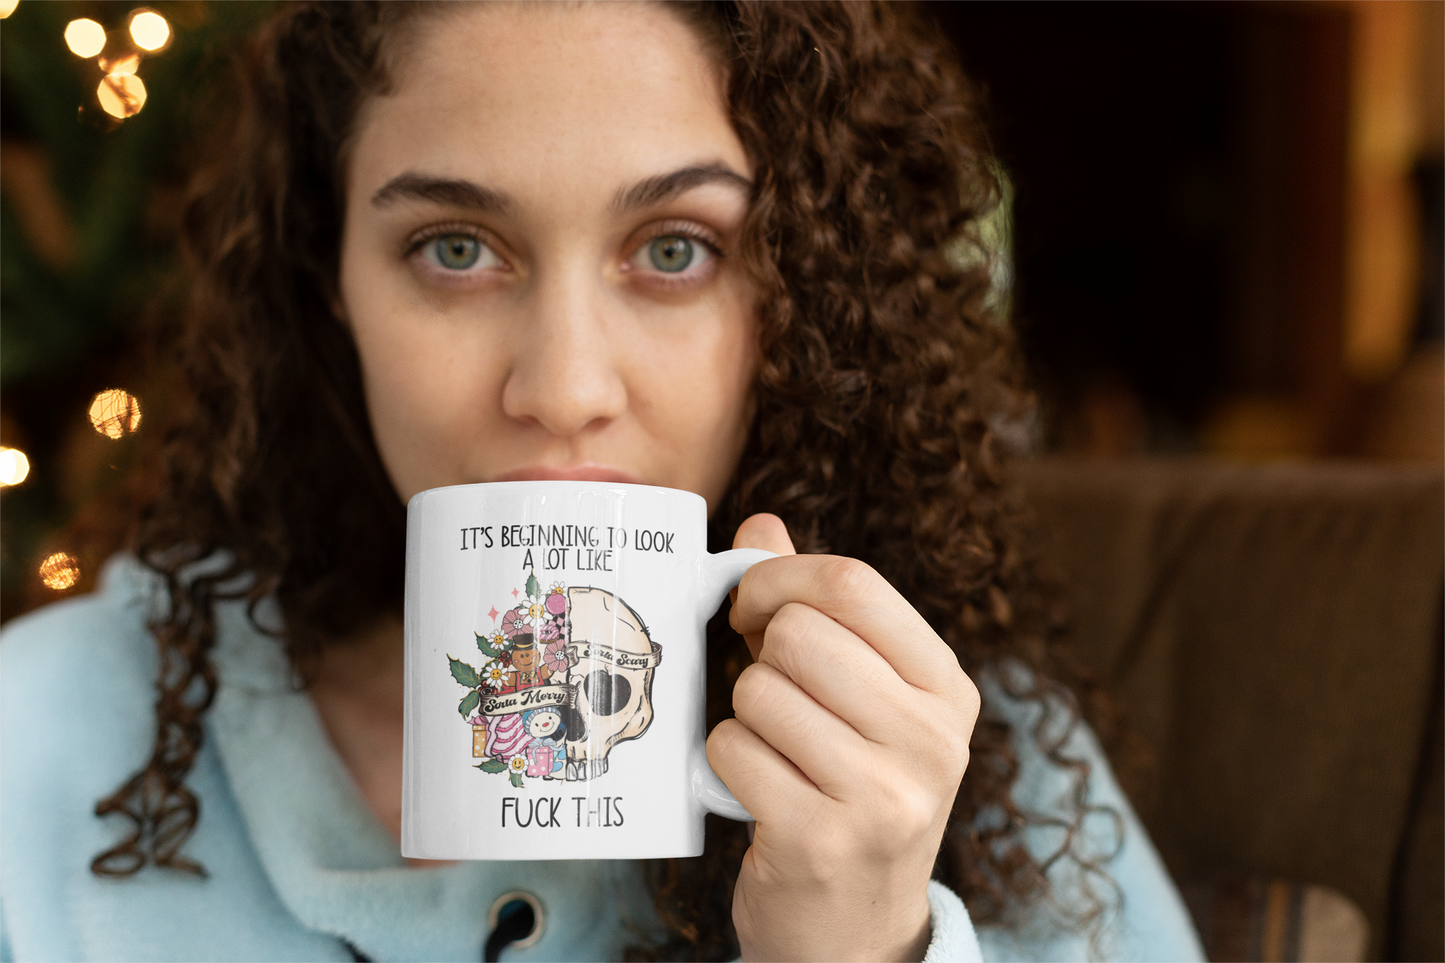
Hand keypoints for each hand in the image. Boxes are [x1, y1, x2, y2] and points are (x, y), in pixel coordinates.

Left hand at [708, 514, 980, 961]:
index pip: (854, 585)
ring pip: (758, 691)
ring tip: (774, 751)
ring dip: (743, 716)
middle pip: (798, 634)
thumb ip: (814, 610)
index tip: (753, 606)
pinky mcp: (823, 839)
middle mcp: (932, 740)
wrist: (855, 932)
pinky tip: (757, 790)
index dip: (781, 580)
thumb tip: (760, 526)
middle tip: (767, 692)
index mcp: (948, 690)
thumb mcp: (860, 701)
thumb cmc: (850, 792)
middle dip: (759, 657)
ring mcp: (884, 796)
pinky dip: (725, 763)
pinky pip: (732, 750)